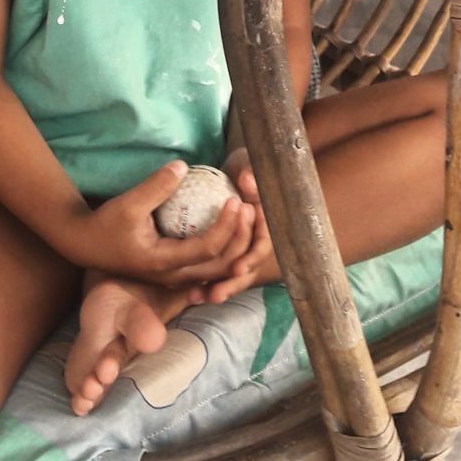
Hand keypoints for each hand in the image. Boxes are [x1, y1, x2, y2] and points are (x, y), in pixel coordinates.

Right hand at [66, 161, 256, 288]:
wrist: (88, 245)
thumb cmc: (106, 224)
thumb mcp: (128, 203)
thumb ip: (156, 186)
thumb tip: (183, 166)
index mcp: (164, 263)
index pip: (207, 249)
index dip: (227, 226)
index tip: (235, 200)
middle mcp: (174, 276)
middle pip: (222, 265)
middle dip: (241, 238)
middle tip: (250, 207)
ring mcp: (176, 277)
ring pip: (219, 269)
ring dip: (237, 244)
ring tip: (246, 214)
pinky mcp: (177, 271)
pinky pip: (210, 264)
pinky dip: (226, 248)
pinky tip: (233, 225)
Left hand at [200, 147, 273, 303]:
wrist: (242, 171)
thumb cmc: (246, 164)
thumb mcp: (247, 162)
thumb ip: (250, 170)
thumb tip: (247, 181)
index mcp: (267, 220)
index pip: (264, 244)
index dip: (252, 257)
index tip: (237, 268)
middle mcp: (257, 238)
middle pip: (248, 266)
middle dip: (233, 283)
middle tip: (215, 294)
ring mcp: (243, 247)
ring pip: (235, 273)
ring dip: (221, 287)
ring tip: (202, 299)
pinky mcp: (229, 252)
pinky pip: (220, 272)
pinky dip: (209, 283)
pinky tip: (193, 295)